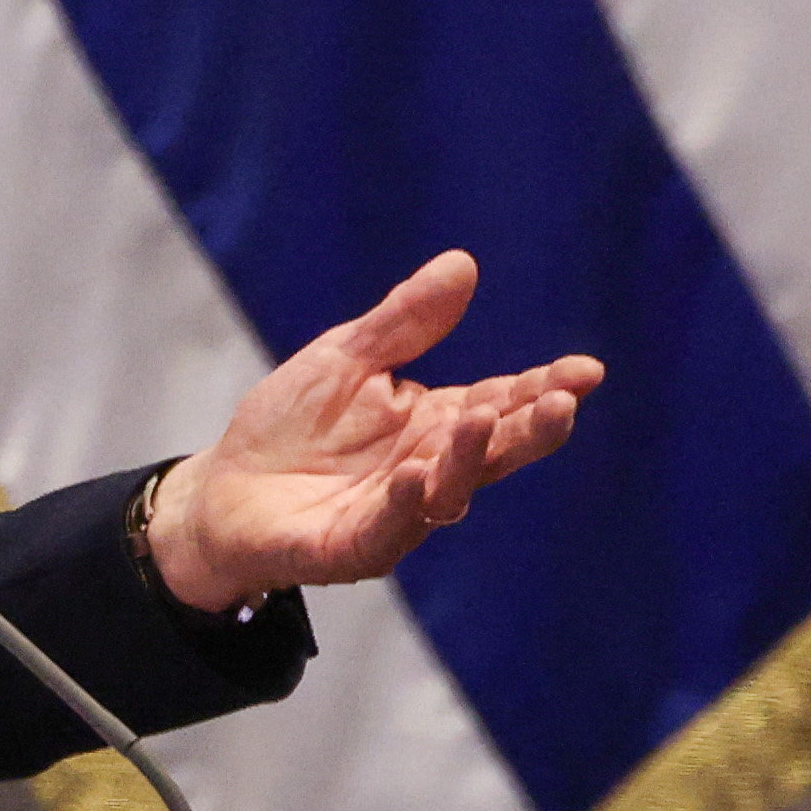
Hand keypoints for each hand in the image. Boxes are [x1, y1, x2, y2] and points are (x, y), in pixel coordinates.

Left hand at [142, 251, 600, 609]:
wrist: (222, 490)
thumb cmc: (291, 424)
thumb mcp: (347, 357)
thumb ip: (405, 321)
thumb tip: (463, 263)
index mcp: (434, 423)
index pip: (501, 402)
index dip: (543, 388)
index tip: (587, 370)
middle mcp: (428, 470)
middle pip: (492, 450)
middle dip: (531, 429)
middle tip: (563, 401)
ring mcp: (396, 514)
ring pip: (449, 491)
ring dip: (470, 458)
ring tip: (486, 419)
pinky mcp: (352, 547)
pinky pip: (388, 530)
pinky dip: (405, 504)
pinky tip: (414, 476)